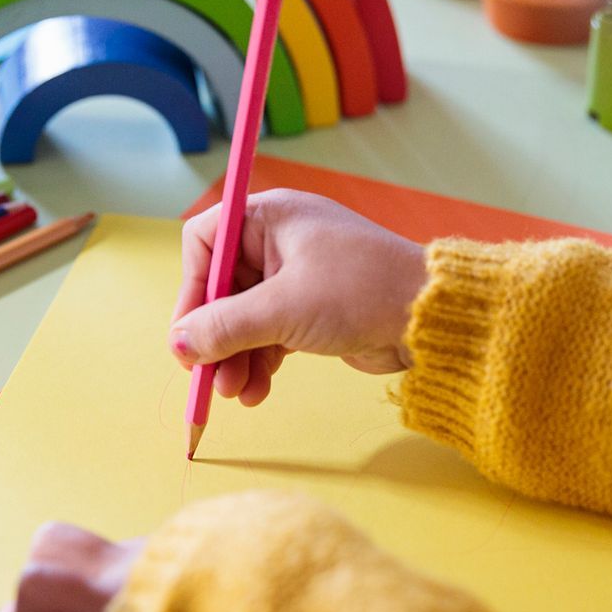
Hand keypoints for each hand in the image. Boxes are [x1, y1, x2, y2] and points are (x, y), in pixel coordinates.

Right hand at [170, 191, 426, 406]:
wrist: (431, 318)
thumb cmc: (362, 291)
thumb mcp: (283, 309)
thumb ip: (226, 326)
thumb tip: (180, 343)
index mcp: (270, 218)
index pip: (205, 242)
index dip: (191, 287)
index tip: (188, 332)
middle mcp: (279, 241)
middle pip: (222, 288)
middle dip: (215, 336)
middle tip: (208, 378)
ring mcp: (296, 277)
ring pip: (245, 318)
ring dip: (235, 357)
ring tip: (236, 393)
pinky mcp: (312, 310)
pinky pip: (269, 335)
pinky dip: (260, 361)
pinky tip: (257, 391)